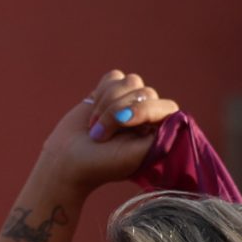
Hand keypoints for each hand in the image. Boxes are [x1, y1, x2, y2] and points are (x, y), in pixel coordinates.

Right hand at [30, 70, 179, 199]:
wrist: (65, 161)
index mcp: (158, 131)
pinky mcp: (109, 92)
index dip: (143, 110)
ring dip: (107, 102)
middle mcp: (147, 115)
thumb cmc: (101, 164)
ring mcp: (128, 101)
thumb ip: (161, 137)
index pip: (165, 106)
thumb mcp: (135, 156)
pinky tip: (93, 110)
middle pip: (144, 92)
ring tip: (95, 125)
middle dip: (117, 111)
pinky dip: (101, 90)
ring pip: (129, 81)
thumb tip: (175, 116)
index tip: (122, 123)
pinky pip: (113, 76)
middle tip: (100, 135)